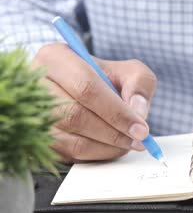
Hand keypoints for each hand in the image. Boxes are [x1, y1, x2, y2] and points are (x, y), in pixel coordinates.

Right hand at [33, 44, 156, 162]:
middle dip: (113, 133)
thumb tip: (137, 111)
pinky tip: (111, 148)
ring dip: (106, 147)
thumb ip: (140, 84)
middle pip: (75, 115)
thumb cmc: (106, 78)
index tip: (141, 129)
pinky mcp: (37, 139)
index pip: (87, 87)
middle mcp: (36, 84)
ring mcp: (32, 114)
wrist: (82, 90)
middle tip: (138, 140)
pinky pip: (67, 155)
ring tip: (128, 144)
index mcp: (56, 58)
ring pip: (70, 140)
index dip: (117, 112)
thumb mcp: (129, 71)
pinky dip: (95, 155)